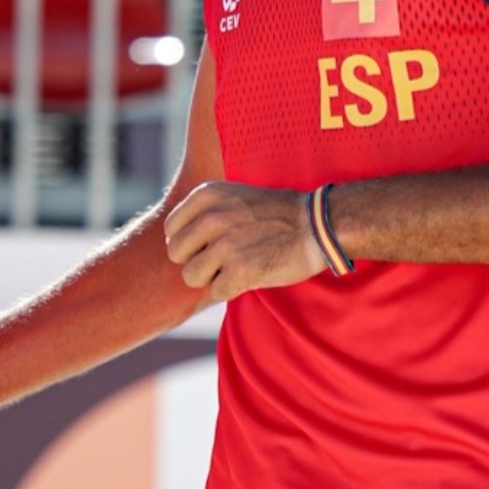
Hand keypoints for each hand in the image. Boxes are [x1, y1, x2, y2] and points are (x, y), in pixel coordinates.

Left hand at [163, 181, 323, 303]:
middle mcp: (212, 217)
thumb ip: (202, 212)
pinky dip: (232, 290)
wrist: (317, 225)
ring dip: (212, 278)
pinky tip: (251, 275)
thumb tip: (171, 240)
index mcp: (207, 196)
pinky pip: (216, 292)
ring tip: (235, 267)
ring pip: (191, 277)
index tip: (209, 243)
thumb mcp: (233, 197)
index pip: (171, 228)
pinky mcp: (240, 271)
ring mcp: (225, 245)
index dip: (188, 242)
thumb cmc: (275, 214)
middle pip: (175, 254)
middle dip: (195, 261)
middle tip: (221, 259)